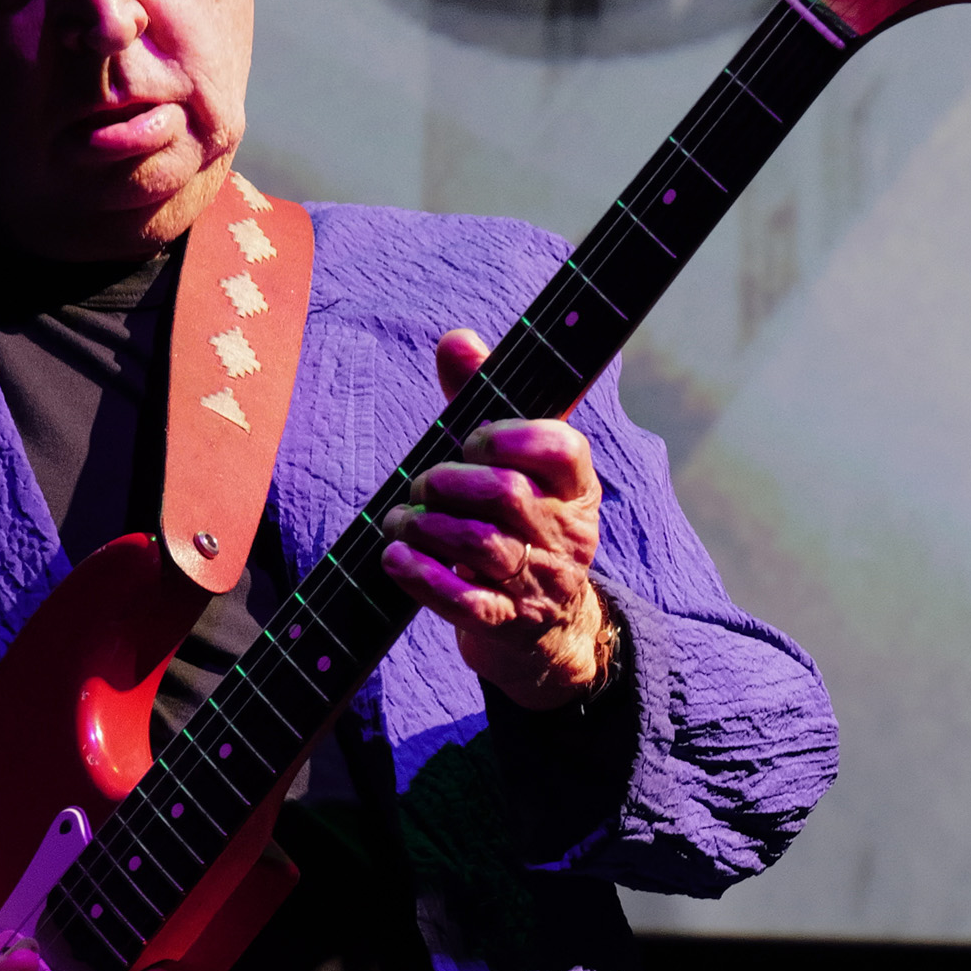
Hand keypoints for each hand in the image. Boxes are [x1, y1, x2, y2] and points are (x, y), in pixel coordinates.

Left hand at [378, 328, 610, 712]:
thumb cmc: (519, 527)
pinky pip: (464, 602)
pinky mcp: (508, 625)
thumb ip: (483, 399)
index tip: (472, 441)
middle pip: (507, 495)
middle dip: (448, 483)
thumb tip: (456, 339)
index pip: (560, 447)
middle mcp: (567, 534)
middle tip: (423, 487)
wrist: (547, 631)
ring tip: (400, 521)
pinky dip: (421, 577)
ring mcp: (540, 583)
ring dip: (425, 527)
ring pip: (480, 546)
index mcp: (576, 486)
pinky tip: (394, 558)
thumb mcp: (514, 465)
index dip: (507, 436)